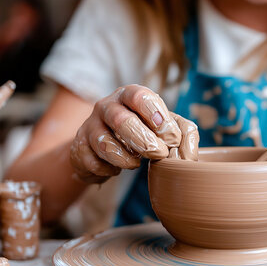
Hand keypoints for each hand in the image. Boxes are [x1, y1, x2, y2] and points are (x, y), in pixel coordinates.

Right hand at [70, 85, 197, 182]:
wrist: (106, 147)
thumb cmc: (144, 131)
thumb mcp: (167, 127)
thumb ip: (184, 135)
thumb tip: (188, 156)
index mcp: (130, 95)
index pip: (140, 96)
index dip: (156, 115)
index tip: (170, 136)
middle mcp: (106, 106)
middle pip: (122, 120)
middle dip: (144, 141)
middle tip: (158, 154)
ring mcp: (89, 126)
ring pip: (105, 144)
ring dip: (126, 159)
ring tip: (136, 163)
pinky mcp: (79, 148)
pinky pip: (93, 163)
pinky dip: (109, 170)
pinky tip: (115, 168)